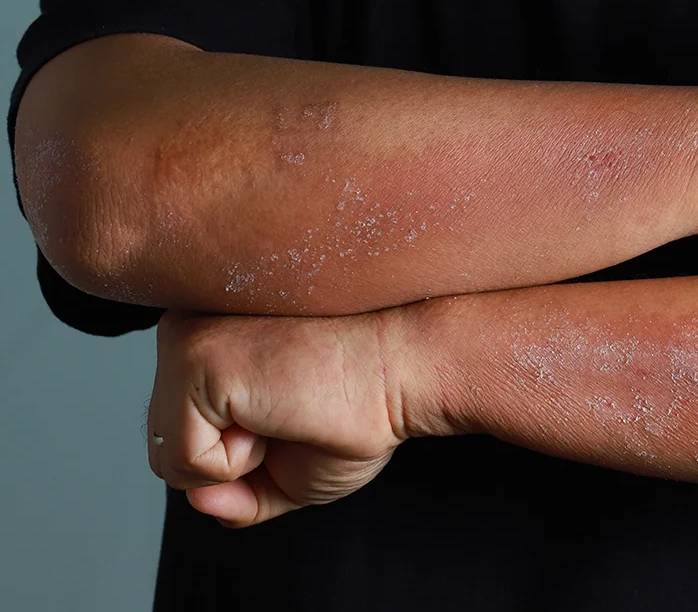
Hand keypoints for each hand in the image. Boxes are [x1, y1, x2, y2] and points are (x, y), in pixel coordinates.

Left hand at [146, 308, 432, 526]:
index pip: (179, 422)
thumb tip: (197, 501)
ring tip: (286, 409)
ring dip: (234, 460)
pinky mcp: (194, 359)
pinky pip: (181, 458)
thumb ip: (234, 489)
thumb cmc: (364, 404)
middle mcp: (189, 322)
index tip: (295, 409)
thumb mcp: (289, 468)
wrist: (405, 370)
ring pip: (166, 452)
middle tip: (294, 411)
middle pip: (165, 438)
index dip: (239, 449)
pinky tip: (278, 413)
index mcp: (209, 332)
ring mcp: (186, 337)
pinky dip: (234, 464)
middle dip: (232, 456)